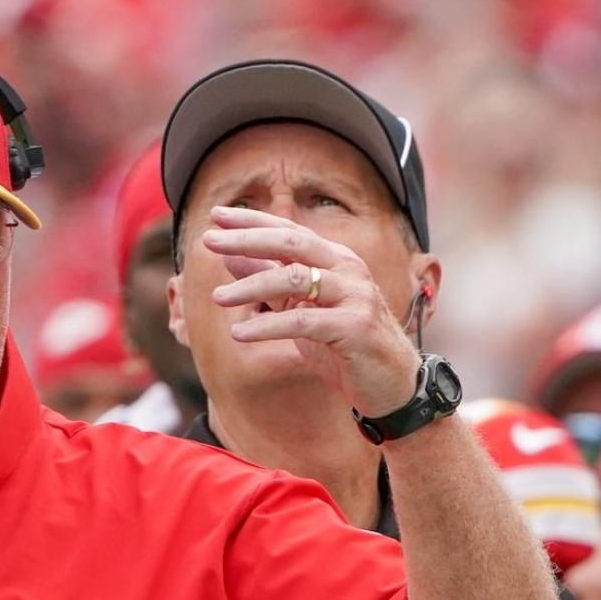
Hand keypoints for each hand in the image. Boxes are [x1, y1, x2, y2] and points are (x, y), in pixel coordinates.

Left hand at [202, 205, 420, 416]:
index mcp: (335, 260)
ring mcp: (354, 296)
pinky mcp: (354, 327)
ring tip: (216, 297)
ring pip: (294, 279)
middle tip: (208, 240)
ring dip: (250, 286)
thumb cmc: (343, 344)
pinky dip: (267, 326)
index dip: (252, 221)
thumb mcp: (300, 308)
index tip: (215, 215)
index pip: (289, 231)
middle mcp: (347, 269)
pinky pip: (301, 321)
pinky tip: (239, 333)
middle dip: (246, 239)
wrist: (392, 384)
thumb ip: (269, 281)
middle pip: (291, 243)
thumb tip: (230, 257)